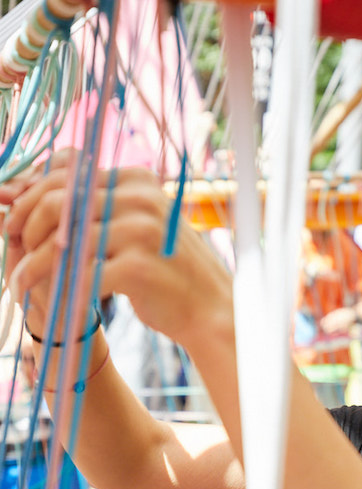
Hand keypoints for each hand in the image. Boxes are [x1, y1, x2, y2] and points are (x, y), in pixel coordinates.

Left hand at [0, 152, 232, 349]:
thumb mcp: (138, 226)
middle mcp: (141, 199)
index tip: (13, 221)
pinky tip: (51, 303)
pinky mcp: (138, 267)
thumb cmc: (169, 270)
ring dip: (33, 265)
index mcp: (138, 181)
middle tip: (12, 249)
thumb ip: (98, 206)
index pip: (67, 175)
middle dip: (24, 226)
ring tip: (19, 283)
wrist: (211, 309)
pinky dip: (59, 289)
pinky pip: (81, 274)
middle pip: (59, 201)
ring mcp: (141, 232)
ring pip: (64, 241)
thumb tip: (27, 191)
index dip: (30, 196)